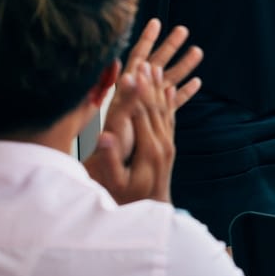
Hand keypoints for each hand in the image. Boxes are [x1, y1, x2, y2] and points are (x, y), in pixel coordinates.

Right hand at [84, 60, 178, 203]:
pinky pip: (170, 118)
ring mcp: (168, 145)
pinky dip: (170, 101)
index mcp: (149, 150)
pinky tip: (170, 88)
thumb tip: (103, 136)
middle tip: (145, 61)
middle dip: (150, 84)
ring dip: (160, 87)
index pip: (143, 114)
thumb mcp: (114, 182)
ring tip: (156, 66)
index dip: (137, 92)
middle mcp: (163, 144)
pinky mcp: (169, 147)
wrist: (152, 214)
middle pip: (156, 108)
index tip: (133, 71)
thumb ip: (110, 160)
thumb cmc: (124, 201)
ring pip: (165, 110)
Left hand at [103, 19, 202, 162]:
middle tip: (183, 30)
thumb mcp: (111, 139)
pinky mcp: (153, 121)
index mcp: (122, 101)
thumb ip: (119, 117)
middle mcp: (133, 100)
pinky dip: (182, 92)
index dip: (144, 47)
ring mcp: (144, 110)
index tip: (155, 27)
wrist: (108, 178)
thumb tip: (122, 95)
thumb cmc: (105, 161)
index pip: (134, 68)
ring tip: (198, 50)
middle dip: (167, 48)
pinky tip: (197, 82)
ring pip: (165, 82)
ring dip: (181, 66)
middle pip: (152, 67)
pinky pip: (171, 103)